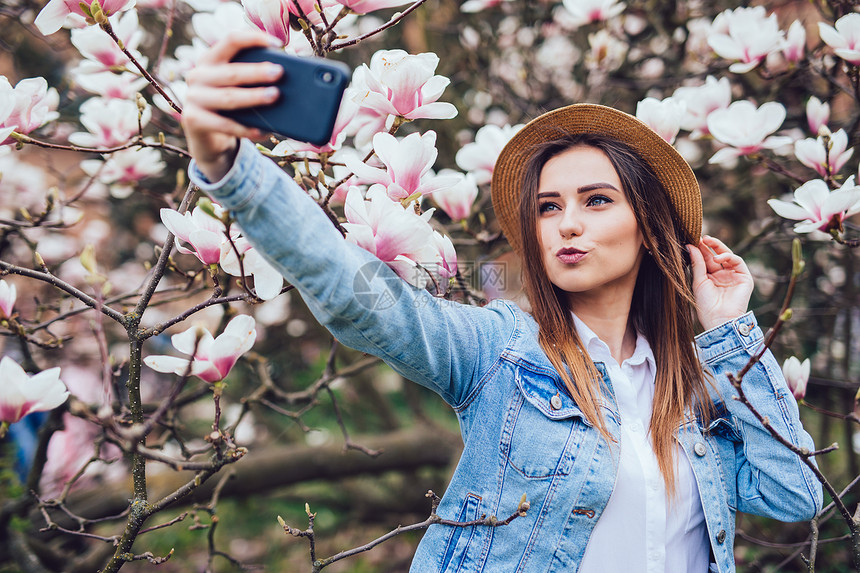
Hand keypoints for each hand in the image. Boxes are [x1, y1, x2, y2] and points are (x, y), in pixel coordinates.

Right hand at [181, 31, 282, 181]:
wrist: (208, 137)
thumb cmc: (230, 107)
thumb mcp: (238, 88)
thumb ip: (252, 77)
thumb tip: (284, 78)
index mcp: (211, 59)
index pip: (231, 41)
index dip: (254, 39)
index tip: (278, 44)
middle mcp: (198, 75)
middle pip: (231, 72)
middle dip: (257, 72)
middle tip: (279, 73)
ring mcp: (193, 97)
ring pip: (228, 97)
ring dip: (253, 97)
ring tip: (274, 96)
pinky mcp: (193, 119)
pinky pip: (224, 125)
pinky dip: (245, 128)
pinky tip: (262, 131)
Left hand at [687, 235, 754, 330]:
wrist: (719, 320)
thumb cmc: (706, 305)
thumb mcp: (698, 281)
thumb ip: (696, 263)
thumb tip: (690, 245)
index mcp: (710, 277)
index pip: (706, 259)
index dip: (700, 249)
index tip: (692, 239)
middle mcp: (722, 275)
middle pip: (716, 255)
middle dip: (709, 245)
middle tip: (701, 237)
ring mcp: (734, 276)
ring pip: (728, 256)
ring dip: (718, 248)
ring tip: (707, 243)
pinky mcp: (744, 277)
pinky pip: (737, 261)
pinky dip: (728, 256)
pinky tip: (717, 258)